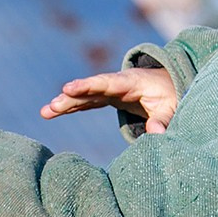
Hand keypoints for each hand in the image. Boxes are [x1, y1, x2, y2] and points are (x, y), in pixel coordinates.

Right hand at [39, 67, 177, 134]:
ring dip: (66, 103)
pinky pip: (86, 102)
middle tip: (53, 105)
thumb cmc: (171, 96)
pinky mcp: (107, 97)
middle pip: (90, 89)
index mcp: (131, 81)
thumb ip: (163, 120)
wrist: (170, 84)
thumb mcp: (172, 108)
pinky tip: (53, 112)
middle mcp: (116, 83)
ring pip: (85, 96)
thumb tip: (155, 135)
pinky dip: (72, 107)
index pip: (106, 83)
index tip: (68, 88)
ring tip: (45, 112)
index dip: (87, 86)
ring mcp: (110, 90)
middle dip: (71, 97)